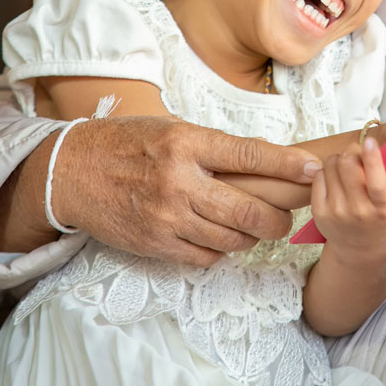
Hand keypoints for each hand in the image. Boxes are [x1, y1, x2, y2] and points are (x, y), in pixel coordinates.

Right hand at [50, 116, 320, 267]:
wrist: (72, 172)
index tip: (314, 170)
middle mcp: (179, 180)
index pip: (250, 156)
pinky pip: (206, 256)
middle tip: (287, 215)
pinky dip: (222, 250)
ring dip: (252, 235)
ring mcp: (167, 216)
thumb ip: (213, 147)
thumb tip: (265, 159)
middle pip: (249, 209)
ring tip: (256, 226)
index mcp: (186, 143)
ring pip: (232, 238)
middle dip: (279, 217)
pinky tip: (222, 237)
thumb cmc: (126, 144)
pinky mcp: (156, 243)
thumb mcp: (171, 129)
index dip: (288, 166)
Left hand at [310, 137, 385, 251]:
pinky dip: (327, 171)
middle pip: (348, 164)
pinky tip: (338, 178)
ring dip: (340, 159)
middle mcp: (358, 210)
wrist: (360, 248)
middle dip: (353, 152)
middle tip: (360, 153)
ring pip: (332, 166)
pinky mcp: (319, 211)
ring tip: (350, 167)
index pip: (375, 182)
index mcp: (383, 207)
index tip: (370, 142)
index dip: (372, 159)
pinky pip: (319, 175)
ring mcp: (336, 211)